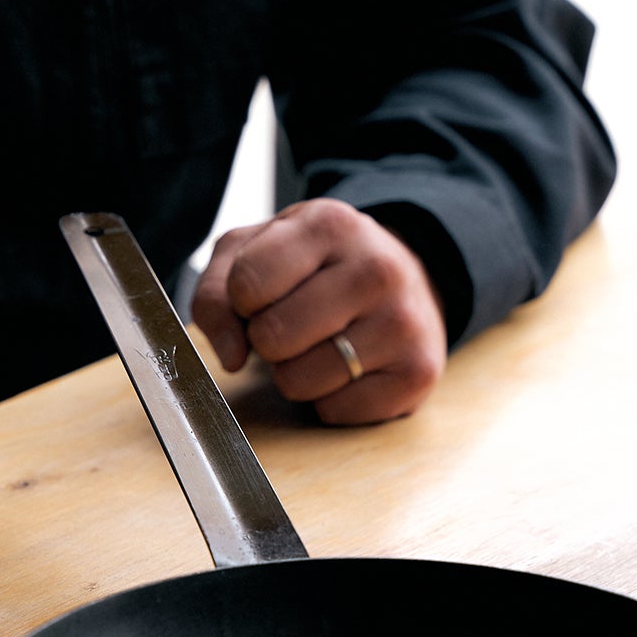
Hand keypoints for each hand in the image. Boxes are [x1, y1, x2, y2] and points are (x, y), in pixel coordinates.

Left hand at [191, 198, 447, 422]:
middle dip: (268, 341)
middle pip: (272, 337)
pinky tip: (351, 369)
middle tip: (295, 324)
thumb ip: (218, 294)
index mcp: (331, 224)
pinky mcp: (418, 373)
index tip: (265, 295)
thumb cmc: (319, 268)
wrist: (408, 281)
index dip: (243, 302)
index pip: (246, 285)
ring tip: (323, 345)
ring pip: (300, 381)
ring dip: (296, 374)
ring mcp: (403, 323)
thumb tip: (230, 357)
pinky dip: (330, 400)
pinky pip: (336, 411)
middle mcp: (376, 269)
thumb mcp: (258, 251)